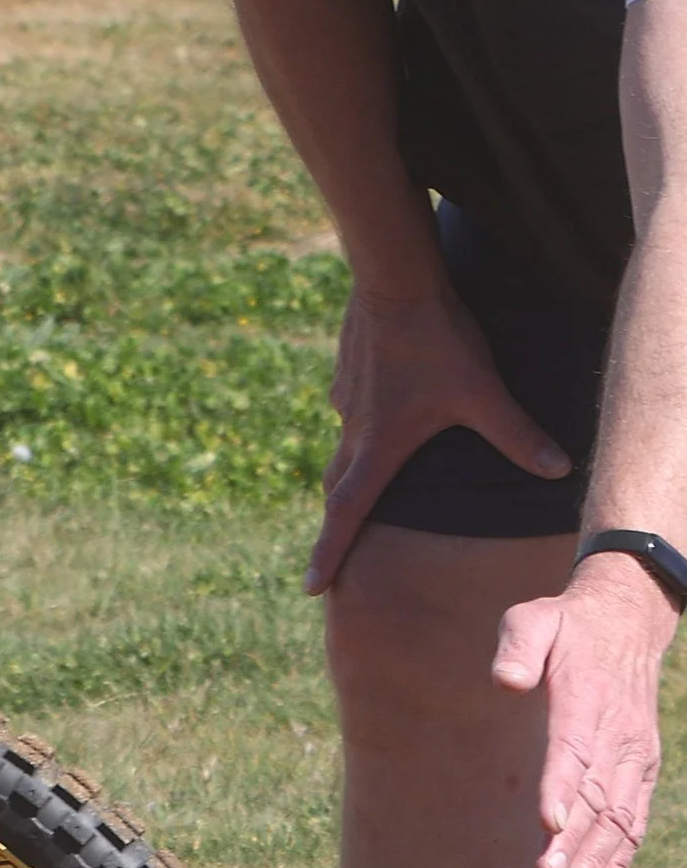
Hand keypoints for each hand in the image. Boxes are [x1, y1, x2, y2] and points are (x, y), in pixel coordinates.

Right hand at [308, 283, 569, 593]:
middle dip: (337, 521)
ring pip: (345, 445)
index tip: (310, 586)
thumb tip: (557, 469)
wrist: (394, 281)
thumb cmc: (437, 341)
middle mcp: (354, 428)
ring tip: (373, 474)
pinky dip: (365, 423)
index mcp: (380, 445)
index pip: (346, 513)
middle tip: (336, 548)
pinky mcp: (348, 373)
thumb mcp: (483, 392)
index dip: (329, 552)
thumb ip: (517, 435)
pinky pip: (352, 409)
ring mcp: (345, 399)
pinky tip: (386, 408)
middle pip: (337, 487)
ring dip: (355, 467)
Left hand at [494, 554, 677, 867]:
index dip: (562, 787)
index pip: (574, 749)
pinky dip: (617, 860)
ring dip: (595, 863)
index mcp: (588, 700)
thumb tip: (507, 680)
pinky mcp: (640, 771)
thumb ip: (520, 646)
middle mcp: (618, 737)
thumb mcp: (535, 618)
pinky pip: (633, 822)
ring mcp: (634, 758)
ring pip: (619, 820)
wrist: (624, 626)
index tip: (546, 823)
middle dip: (575, 844)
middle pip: (598, 798)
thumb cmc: (565, 626)